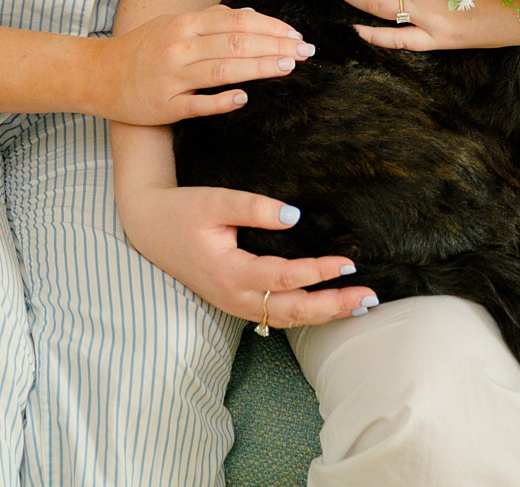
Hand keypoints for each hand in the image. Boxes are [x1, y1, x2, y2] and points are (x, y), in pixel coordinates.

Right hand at [97, 5, 314, 125]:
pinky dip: (220, 101)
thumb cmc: (144, 49)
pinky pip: (195, 105)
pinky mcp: (163, 106)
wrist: (96, 75)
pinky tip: (244, 99)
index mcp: (186, 24)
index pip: (238, 22)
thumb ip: (212, 19)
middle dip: (275, 47)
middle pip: (236, 44)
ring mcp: (171, 77)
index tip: (298, 36)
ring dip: (258, 68)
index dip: (272, 28)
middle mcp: (180, 47)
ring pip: (221, 70)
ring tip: (288, 68)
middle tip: (306, 53)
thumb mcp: (175, 24)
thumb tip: (252, 15)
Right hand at [119, 180, 373, 329]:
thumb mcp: (216, 201)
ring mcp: (234, 303)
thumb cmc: (183, 211)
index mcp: (228, 271)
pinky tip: (331, 307)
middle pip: (290, 310)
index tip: (349, 263)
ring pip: (285, 318)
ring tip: (360, 306)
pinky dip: (306, 314)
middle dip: (332, 306)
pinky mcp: (236, 300)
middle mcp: (233, 295)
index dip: (317, 272)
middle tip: (369, 298)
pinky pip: (275, 314)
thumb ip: (255, 207)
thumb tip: (295, 216)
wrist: (150, 228)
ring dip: (324, 314)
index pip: (283, 278)